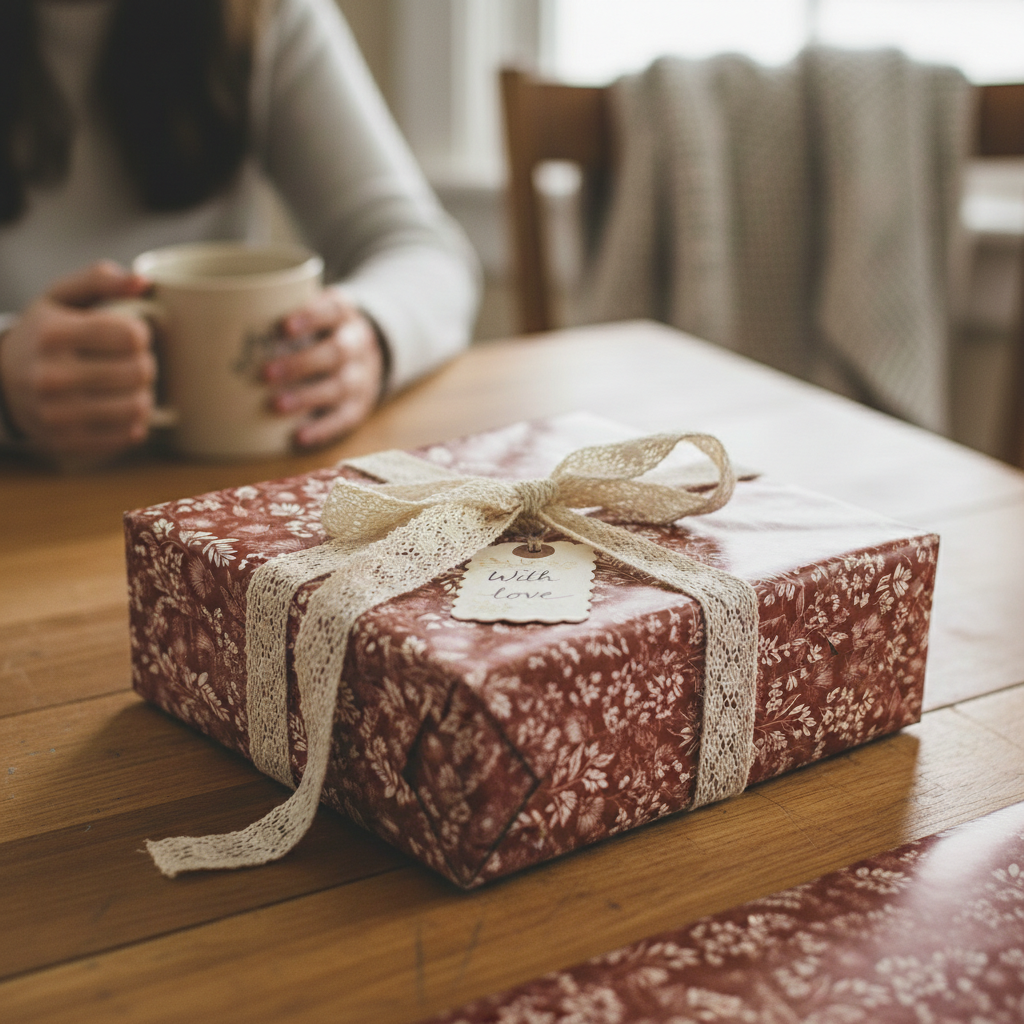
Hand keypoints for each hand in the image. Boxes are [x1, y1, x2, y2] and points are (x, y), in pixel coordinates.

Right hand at [0, 261, 155, 464]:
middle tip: (132, 360)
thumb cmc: (44, 333)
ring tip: (128, 385)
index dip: (140, 332)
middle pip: (139, 371)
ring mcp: (58, 413)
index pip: (132, 335)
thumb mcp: (62, 297)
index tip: (129, 333)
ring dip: (143, 394)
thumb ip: (101, 280)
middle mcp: (51, 376)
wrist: (3, 382)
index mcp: (52, 334)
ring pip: (138, 406)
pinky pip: (128, 434)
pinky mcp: (68, 441)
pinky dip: (134, 421)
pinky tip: (120, 407)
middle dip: (145, 363)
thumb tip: (144, 281)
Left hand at [263, 288, 384, 447]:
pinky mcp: (360, 406)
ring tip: (276, 405)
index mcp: (343, 315)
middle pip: (336, 352)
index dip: (311, 317)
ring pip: (340, 386)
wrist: (367, 355)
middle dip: (301, 363)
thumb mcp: (312, 313)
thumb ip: (278, 313)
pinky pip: (345, 418)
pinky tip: (299, 437)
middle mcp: (357, 345)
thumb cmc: (320, 332)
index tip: (283, 327)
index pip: (333, 311)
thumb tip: (208, 324)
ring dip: (308, 396)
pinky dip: (323, 428)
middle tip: (265, 373)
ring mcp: (362, 377)